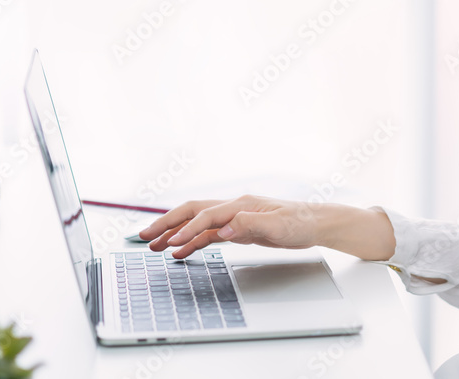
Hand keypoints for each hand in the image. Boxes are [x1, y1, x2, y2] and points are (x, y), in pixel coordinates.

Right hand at [138, 195, 324, 258]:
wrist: (315, 223)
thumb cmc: (300, 222)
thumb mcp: (278, 225)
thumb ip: (249, 225)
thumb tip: (223, 230)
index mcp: (240, 205)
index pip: (205, 216)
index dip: (186, 230)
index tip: (168, 244)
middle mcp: (233, 208)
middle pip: (191, 213)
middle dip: (166, 224)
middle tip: (143, 238)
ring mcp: (234, 218)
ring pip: (196, 223)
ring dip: (174, 233)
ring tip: (152, 247)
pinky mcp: (238, 229)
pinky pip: (208, 235)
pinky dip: (191, 242)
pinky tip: (179, 253)